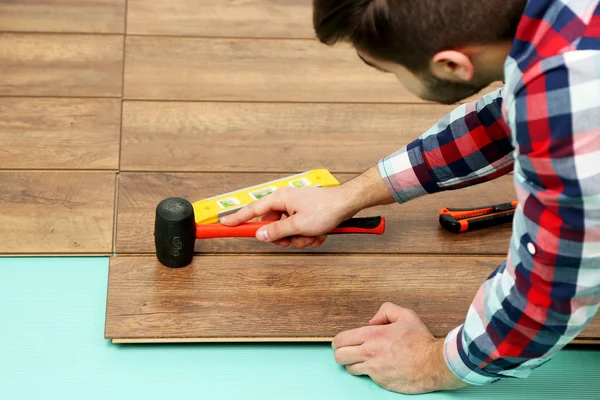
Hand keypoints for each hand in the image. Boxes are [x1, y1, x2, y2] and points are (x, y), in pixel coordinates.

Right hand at [220, 185, 356, 247]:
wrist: (348, 204)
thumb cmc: (326, 209)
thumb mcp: (299, 225)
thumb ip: (277, 232)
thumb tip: (260, 235)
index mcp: (279, 199)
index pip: (252, 210)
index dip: (237, 219)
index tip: (223, 225)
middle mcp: (285, 202)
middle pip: (272, 227)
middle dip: (285, 238)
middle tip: (295, 238)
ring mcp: (295, 209)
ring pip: (288, 233)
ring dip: (301, 238)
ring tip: (314, 234)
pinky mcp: (305, 215)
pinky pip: (300, 232)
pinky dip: (309, 236)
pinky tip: (320, 233)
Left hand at [332, 302, 467, 393]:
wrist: (434, 364)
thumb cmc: (421, 341)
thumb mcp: (405, 315)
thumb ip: (385, 311)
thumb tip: (372, 321)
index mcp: (372, 335)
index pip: (341, 340)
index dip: (339, 341)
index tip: (343, 341)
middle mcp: (369, 353)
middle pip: (339, 356)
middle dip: (341, 353)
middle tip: (348, 351)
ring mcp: (374, 370)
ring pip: (350, 369)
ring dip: (354, 364)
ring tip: (364, 359)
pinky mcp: (381, 382)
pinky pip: (367, 378)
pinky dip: (369, 373)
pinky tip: (379, 367)